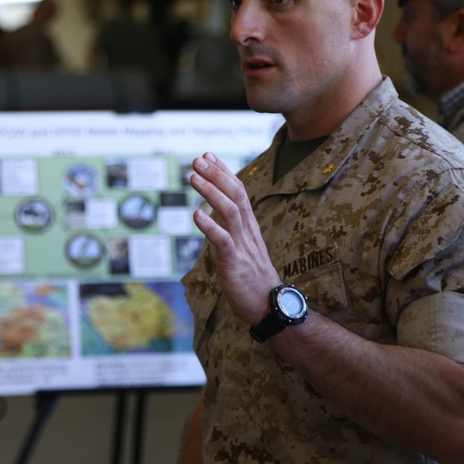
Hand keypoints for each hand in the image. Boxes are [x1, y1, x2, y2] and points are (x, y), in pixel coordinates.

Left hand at [190, 152, 280, 323]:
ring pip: (230, 212)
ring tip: (193, 177)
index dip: (223, 172)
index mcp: (249, 227)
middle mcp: (248, 232)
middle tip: (198, 159)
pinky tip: (195, 214)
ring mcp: (243, 247)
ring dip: (211, 192)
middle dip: (216, 174)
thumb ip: (230, 230)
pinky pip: (223, 241)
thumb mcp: (242, 249)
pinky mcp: (235, 264)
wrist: (270, 307)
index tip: (208, 156)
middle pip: (236, 195)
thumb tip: (211, 213)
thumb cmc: (253, 280)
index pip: (238, 192)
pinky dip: (209, 226)